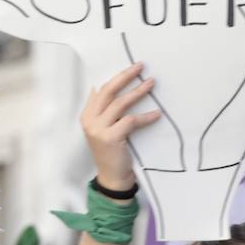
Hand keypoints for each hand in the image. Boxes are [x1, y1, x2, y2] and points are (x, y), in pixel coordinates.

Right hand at [81, 63, 160, 189]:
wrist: (112, 177)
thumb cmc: (112, 152)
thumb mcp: (104, 129)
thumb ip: (105, 111)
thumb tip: (109, 88)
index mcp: (87, 115)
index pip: (102, 90)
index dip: (117, 77)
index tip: (132, 68)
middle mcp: (90, 120)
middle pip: (108, 91)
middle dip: (125, 77)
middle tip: (140, 66)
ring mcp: (98, 129)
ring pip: (120, 104)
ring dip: (137, 92)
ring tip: (151, 83)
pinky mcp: (110, 138)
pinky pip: (130, 121)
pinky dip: (146, 117)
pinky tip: (157, 114)